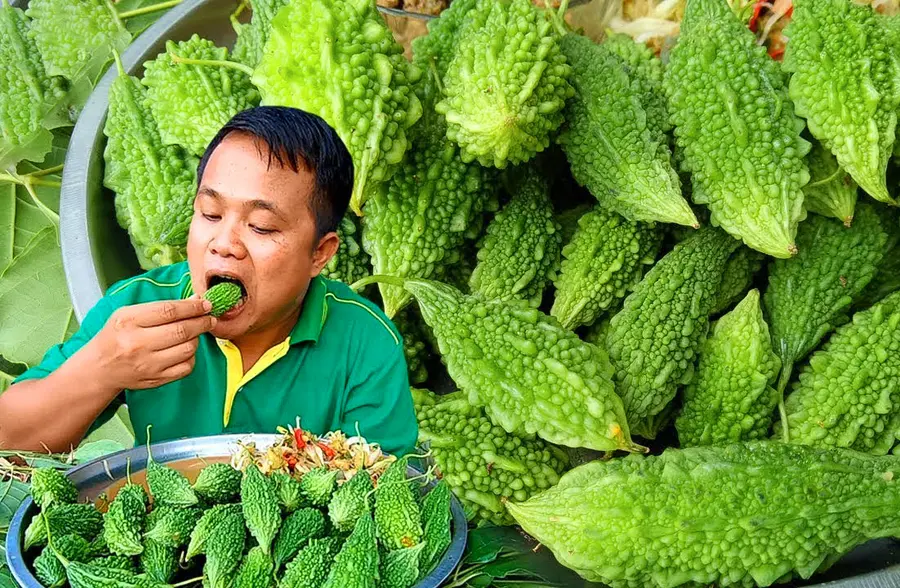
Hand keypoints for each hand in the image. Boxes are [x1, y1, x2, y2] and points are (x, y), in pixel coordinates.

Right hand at [89, 298, 216, 389]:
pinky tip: (185, 349)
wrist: (100, 368)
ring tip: (194, 333)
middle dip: (202, 322)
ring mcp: (148, 364)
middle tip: (209, 317)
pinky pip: (186, 367)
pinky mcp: (156, 379)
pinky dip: (192, 356)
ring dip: (197, 338)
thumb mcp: (129, 314)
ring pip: (188, 349)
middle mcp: (137, 343)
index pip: (169, 311)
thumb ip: (161, 307)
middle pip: (182, 330)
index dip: (193, 306)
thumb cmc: (117, 336)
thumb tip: (195, 300)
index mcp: (129, 321)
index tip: (206, 304)